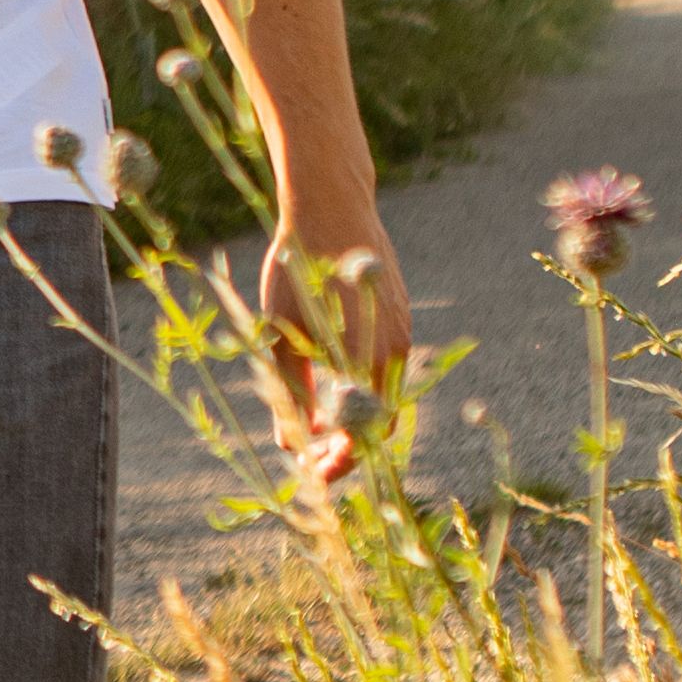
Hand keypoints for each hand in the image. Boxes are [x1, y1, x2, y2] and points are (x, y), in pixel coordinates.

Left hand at [258, 233, 412, 490]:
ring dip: (353, 419)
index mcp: (367, 362)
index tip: (311, 473)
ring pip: (384, 396)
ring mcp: (402, 333)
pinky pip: (386, 368)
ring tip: (314, 426)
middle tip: (310, 456)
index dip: (337, 463)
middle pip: (380, 423)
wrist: (331, 208)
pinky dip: (361, 389)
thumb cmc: (298, 270)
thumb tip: (290, 444)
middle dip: (346, 447)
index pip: (363, 438)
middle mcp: (395, 352)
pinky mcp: (399, 316)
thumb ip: (289, 393)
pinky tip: (329, 386)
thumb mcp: (279, 336)